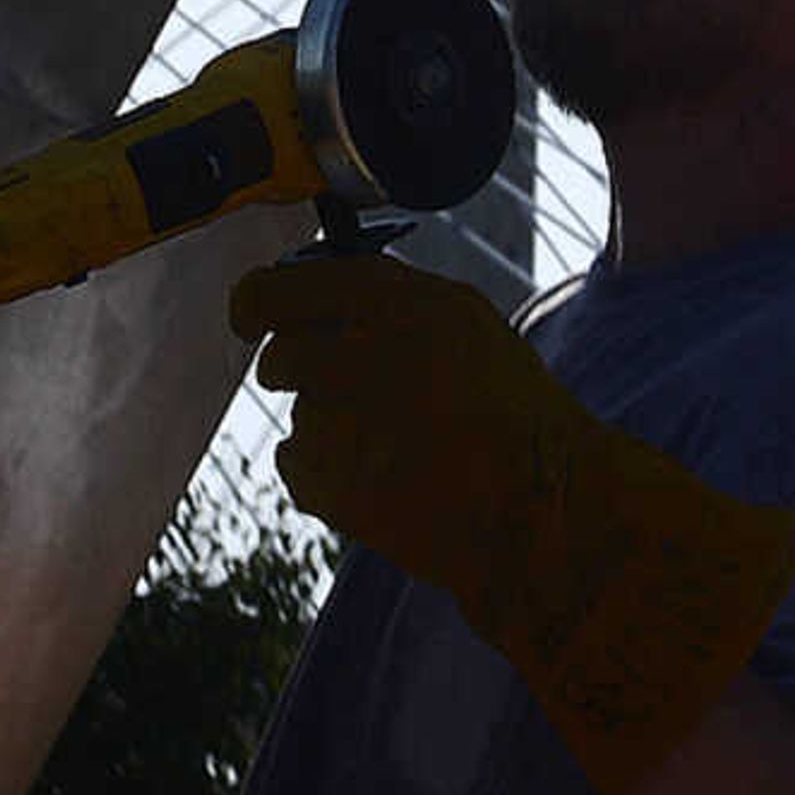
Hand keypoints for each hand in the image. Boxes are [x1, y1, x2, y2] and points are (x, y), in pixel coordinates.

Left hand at [232, 254, 794, 794]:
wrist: (544, 511)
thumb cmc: (517, 419)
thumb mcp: (467, 330)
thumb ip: (393, 306)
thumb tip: (319, 299)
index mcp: (396, 300)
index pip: (285, 283)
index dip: (258, 300)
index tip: (250, 315)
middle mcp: (357, 349)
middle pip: (279, 354)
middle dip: (297, 372)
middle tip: (350, 394)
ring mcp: (337, 418)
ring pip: (299, 416)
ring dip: (331, 430)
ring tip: (403, 450)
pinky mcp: (327, 481)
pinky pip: (296, 466)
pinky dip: (325, 477)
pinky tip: (384, 482)